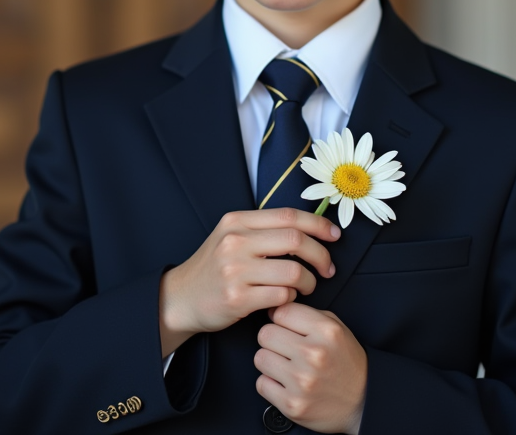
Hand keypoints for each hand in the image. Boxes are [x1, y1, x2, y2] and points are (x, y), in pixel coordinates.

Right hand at [158, 208, 339, 355]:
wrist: (180, 298)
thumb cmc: (214, 268)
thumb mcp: (231, 237)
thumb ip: (263, 229)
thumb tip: (310, 227)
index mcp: (237, 221)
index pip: (289, 215)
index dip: (318, 224)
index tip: (335, 235)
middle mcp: (235, 241)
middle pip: (296, 240)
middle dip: (321, 255)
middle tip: (328, 268)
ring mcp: (235, 270)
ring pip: (293, 271)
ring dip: (309, 282)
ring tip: (306, 287)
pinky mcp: (238, 298)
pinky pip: (282, 296)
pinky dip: (291, 299)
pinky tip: (285, 300)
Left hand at [255, 303, 366, 434]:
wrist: (363, 401)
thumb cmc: (346, 362)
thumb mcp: (336, 328)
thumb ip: (306, 315)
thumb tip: (273, 310)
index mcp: (326, 331)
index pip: (281, 312)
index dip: (280, 319)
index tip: (285, 327)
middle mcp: (314, 355)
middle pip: (265, 334)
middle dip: (273, 340)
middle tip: (285, 348)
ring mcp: (302, 381)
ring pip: (260, 358)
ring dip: (270, 361)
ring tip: (287, 366)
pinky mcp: (292, 404)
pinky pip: (261, 384)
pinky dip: (270, 384)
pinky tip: (286, 383)